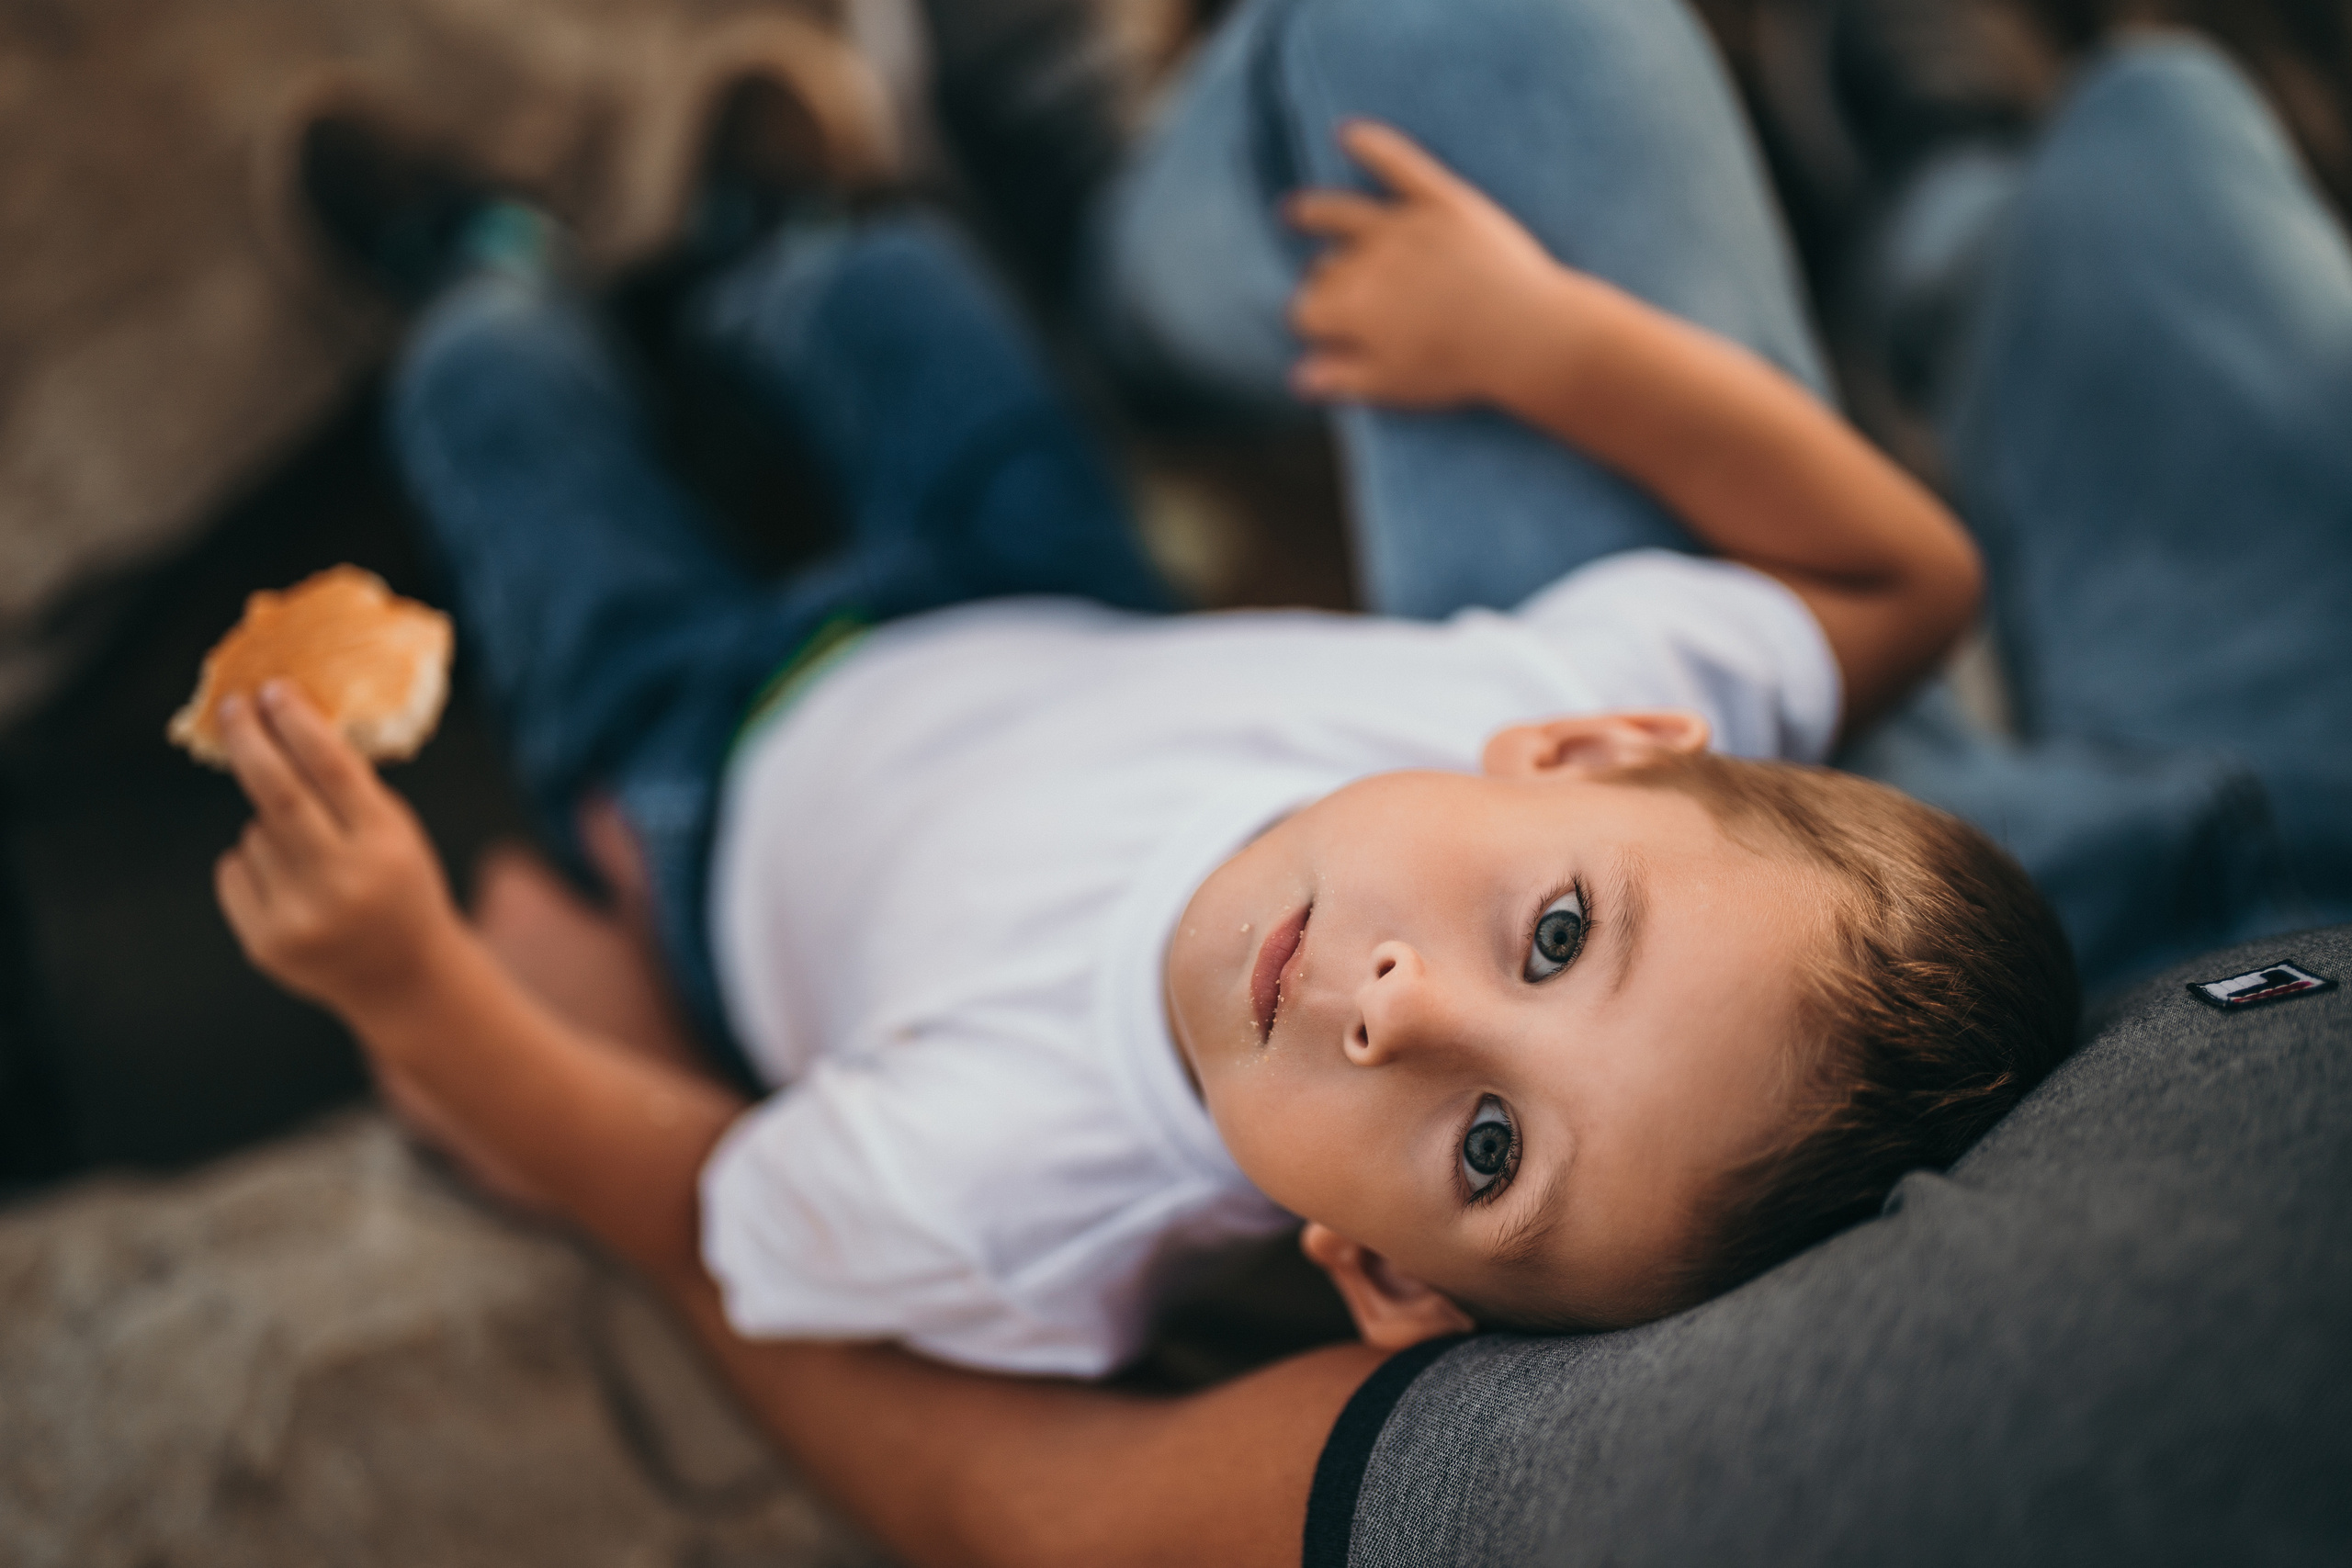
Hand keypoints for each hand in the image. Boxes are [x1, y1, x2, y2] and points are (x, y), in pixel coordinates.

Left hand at [213, 681, 461, 1015]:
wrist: (403, 978)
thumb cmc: (400, 886)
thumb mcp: (398, 834)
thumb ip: (351, 791)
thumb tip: (288, 723)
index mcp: (385, 847)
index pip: (334, 770)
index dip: (299, 725)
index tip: (274, 690)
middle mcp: (342, 882)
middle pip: (278, 794)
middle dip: (251, 742)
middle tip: (233, 707)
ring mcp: (299, 917)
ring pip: (254, 833)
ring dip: (269, 827)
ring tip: (312, 860)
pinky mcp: (266, 942)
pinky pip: (235, 870)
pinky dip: (253, 864)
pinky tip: (291, 889)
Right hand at [1285, 120, 1585, 409]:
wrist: (1530, 336)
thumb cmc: (1462, 368)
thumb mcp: (1395, 385)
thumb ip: (1342, 379)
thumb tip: (1297, 376)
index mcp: (1353, 311)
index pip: (1306, 310)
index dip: (1310, 323)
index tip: (1321, 332)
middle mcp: (1368, 263)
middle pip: (1325, 268)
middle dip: (1323, 280)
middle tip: (1339, 294)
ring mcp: (1404, 227)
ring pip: (1341, 212)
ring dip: (1315, 213)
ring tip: (1297, 211)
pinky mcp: (1442, 202)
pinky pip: (1399, 164)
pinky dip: (1372, 145)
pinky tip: (1348, 133)